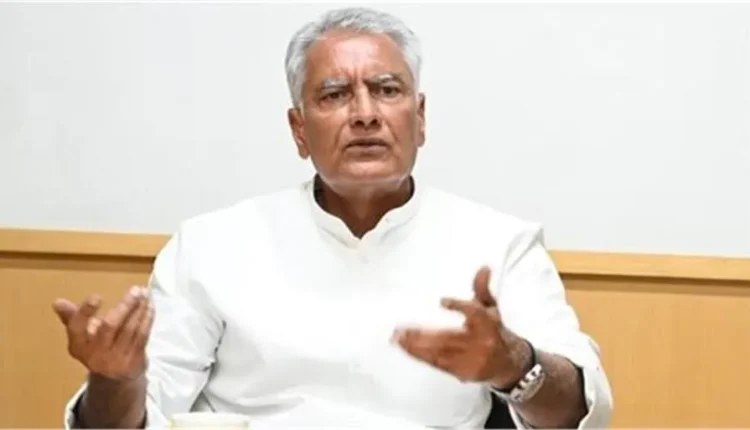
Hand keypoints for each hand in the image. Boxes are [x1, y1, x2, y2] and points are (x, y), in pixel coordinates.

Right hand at [53, 286, 153, 380]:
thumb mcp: (81, 336)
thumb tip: (57, 302)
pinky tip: (149, 306)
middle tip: (135, 290)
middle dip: (124, 306)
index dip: (85, 312)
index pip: (77, 328)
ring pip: (130, 329)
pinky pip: (142, 335)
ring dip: (139, 309)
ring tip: (144, 293)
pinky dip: (147, 319)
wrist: (115, 380)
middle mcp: (96, 354)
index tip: (96, 296)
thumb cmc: (96, 348)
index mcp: (78, 346)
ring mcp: (117, 359)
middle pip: (110, 326)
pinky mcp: (135, 360)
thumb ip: (72, 317)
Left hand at [393, 266, 530, 387]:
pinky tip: (406, 349)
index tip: (442, 301)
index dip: (460, 307)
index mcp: (489, 324)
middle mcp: (481, 343)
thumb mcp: (490, 308)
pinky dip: (421, 356)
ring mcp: (471, 360)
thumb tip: (483, 268)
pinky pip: (438, 364)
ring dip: (416, 346)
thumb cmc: (494, 331)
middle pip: (449, 338)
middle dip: (422, 334)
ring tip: (397, 338)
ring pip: (440, 353)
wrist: (508, 365)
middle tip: (402, 328)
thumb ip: (481, 289)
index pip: (475, 314)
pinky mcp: (462, 373)